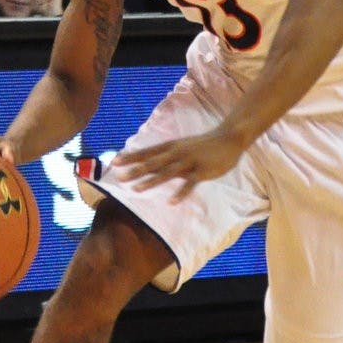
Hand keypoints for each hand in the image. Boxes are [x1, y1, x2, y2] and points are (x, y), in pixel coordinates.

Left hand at [113, 127, 244, 201]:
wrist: (228, 139)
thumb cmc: (202, 145)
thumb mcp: (181, 147)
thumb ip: (166, 157)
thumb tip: (148, 166)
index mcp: (171, 146)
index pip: (146, 152)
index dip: (130, 157)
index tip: (114, 162)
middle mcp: (176, 153)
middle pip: (152, 163)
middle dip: (135, 170)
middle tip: (118, 178)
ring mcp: (189, 161)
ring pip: (166, 173)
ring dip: (150, 181)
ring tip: (136, 189)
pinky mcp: (202, 171)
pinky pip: (189, 184)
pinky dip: (180, 193)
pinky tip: (171, 202)